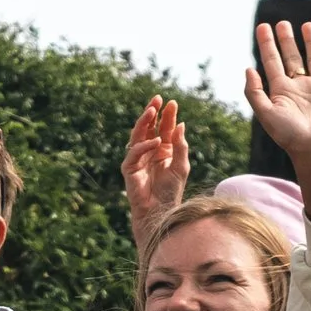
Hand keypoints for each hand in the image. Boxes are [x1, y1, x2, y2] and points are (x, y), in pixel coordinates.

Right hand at [123, 97, 189, 247]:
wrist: (159, 210)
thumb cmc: (171, 191)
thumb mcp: (181, 166)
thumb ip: (180, 145)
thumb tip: (180, 124)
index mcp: (164, 150)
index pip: (164, 128)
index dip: (167, 116)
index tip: (172, 102)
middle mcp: (150, 151)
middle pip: (149, 127)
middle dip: (152, 113)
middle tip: (157, 100)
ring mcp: (138, 158)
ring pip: (138, 135)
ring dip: (144, 122)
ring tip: (152, 111)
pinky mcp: (129, 168)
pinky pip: (134, 152)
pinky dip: (145, 145)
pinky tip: (156, 141)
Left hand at [241, 18, 310, 219]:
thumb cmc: (290, 136)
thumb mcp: (266, 113)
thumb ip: (254, 92)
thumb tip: (248, 68)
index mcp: (282, 90)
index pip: (272, 61)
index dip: (267, 44)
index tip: (262, 26)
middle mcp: (300, 87)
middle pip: (291, 57)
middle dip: (286, 41)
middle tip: (281, 23)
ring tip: (307, 25)